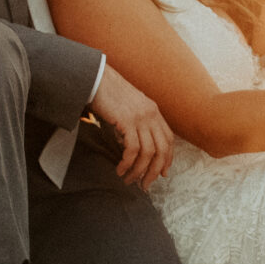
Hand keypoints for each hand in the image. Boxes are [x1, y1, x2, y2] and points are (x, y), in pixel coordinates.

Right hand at [89, 65, 175, 186]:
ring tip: (128, 180)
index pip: (168, 139)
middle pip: (162, 150)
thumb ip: (136, 124)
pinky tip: (120, 169)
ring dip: (139, 171)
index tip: (162, 174)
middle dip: (154, 171)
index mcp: (154, 111)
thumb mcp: (129, 108)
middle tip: (145, 185)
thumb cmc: (107, 94)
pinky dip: (127, 163)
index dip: (168, 159)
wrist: (96, 78)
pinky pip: (132, 149)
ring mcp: (140, 118)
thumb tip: (134, 148)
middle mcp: (151, 114)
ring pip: (148, 153)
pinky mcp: (127, 121)